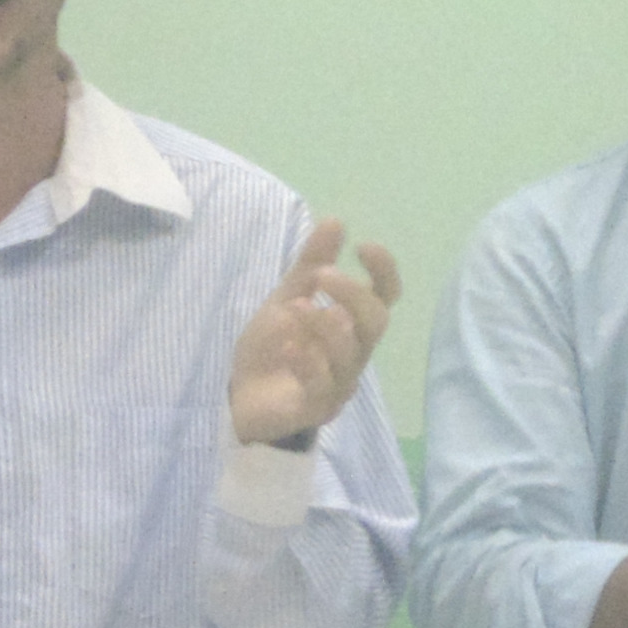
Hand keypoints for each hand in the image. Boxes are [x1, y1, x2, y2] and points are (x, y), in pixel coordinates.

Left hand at [229, 218, 402, 444]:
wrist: (242, 396)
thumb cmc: (273, 347)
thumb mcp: (287, 297)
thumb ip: (311, 264)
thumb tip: (334, 220)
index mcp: (352, 323)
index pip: (385, 296)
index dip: (383, 272)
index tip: (363, 246)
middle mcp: (354, 352)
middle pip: (376, 323)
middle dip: (352, 294)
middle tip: (321, 276)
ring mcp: (339, 382)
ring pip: (351, 354)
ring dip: (323, 326)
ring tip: (294, 310)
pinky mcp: (317, 407)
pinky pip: (322, 385)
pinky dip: (307, 362)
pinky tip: (287, 346)